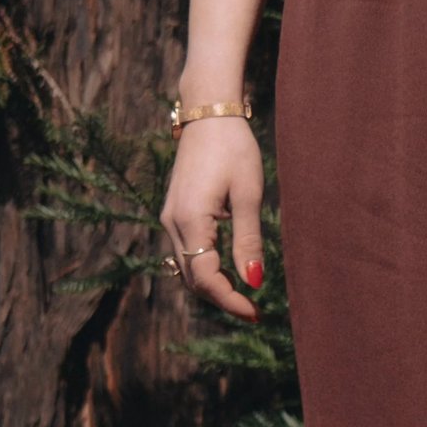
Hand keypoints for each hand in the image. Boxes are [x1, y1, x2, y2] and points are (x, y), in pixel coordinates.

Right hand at [159, 117, 264, 318]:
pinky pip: (187, 251)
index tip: (256, 313)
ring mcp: (170, 218)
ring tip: (245, 294)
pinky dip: (206, 267)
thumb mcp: (248, 195)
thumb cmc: (234, 149)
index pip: (206, 278)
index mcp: (190, 221)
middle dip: (222, 298)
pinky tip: (230, 269)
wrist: (208, 113)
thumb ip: (248, 240)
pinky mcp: (175, 212)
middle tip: (255, 310)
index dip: (230, 301)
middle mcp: (172, 223)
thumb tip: (253, 282)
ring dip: (213, 285)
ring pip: (187, 267)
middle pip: (193, 279)